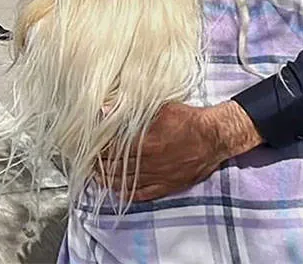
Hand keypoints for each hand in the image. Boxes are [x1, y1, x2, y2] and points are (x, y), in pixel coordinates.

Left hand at [98, 101, 261, 201]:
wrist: (214, 137)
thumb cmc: (187, 120)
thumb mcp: (159, 109)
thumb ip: (131, 111)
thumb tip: (105, 109)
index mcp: (145, 144)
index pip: (111, 151)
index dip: (97, 150)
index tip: (89, 147)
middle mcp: (149, 164)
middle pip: (115, 168)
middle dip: (100, 166)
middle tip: (89, 162)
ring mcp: (159, 177)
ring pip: (126, 184)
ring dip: (109, 181)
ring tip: (98, 177)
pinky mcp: (168, 185)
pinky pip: (144, 194)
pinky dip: (129, 194)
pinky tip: (119, 191)